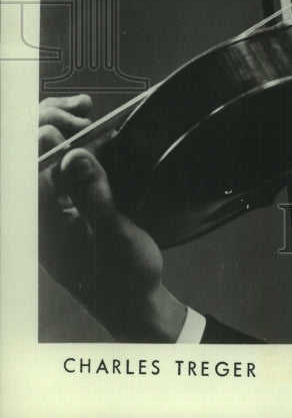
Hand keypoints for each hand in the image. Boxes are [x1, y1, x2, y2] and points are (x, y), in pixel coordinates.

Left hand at [39, 95, 186, 341]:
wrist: (137, 307)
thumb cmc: (126, 281)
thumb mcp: (116, 238)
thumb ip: (94, 196)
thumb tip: (74, 156)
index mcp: (41, 224)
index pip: (27, 165)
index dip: (45, 134)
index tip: (78, 121)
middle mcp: (39, 213)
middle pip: (28, 154)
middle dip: (50, 123)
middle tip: (84, 113)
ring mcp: (52, 207)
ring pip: (42, 155)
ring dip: (60, 126)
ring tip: (85, 111)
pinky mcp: (69, 204)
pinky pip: (60, 164)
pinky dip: (73, 141)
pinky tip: (91, 126)